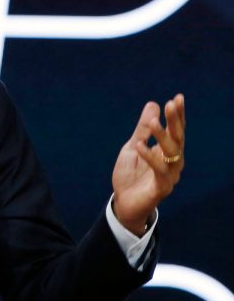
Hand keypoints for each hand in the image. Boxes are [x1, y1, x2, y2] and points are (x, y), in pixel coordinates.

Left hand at [112, 94, 184, 235]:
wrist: (123, 202)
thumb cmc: (130, 175)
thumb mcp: (132, 147)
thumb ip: (142, 129)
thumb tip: (153, 104)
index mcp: (166, 151)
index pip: (175, 130)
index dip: (177, 115)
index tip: (178, 98)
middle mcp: (172, 162)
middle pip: (178, 138)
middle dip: (175, 121)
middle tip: (171, 104)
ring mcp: (169, 175)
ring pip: (171, 153)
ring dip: (162, 136)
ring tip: (152, 122)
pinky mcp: (162, 187)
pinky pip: (159, 170)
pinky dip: (149, 157)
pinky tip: (140, 145)